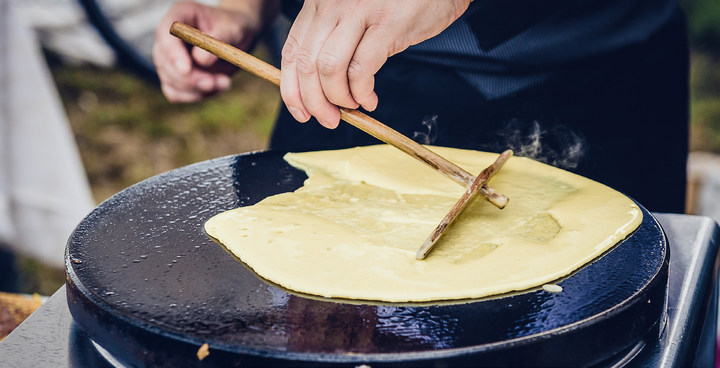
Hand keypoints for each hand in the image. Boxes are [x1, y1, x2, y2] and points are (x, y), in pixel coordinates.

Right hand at [153, 0, 276, 101]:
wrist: (236, 39)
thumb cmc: (233, 28)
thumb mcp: (232, 29)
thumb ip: (217, 40)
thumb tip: (200, 60)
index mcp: (180, 16)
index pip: (165, 34)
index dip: (173, 53)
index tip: (186, 69)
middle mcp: (168, 37)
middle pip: (165, 61)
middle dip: (190, 78)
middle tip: (217, 83)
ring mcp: (168, 58)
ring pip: (170, 80)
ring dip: (197, 89)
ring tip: (225, 83)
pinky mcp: (174, 77)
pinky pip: (176, 93)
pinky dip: (196, 95)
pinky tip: (216, 88)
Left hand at [280, 0, 470, 127]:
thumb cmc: (396, 2)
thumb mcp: (353, 14)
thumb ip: (333, 40)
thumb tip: (317, 88)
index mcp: (318, 3)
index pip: (291, 52)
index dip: (292, 89)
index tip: (301, 112)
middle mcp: (332, 4)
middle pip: (307, 65)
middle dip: (314, 102)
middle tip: (329, 119)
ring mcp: (359, 12)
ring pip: (330, 69)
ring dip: (338, 98)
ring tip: (353, 106)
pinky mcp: (387, 24)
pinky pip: (362, 69)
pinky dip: (361, 92)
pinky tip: (369, 98)